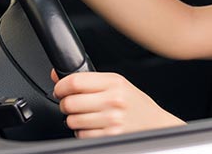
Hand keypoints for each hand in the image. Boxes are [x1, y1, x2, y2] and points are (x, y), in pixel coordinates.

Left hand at [52, 70, 184, 137]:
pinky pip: (81, 135)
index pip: (75, 81)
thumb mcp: (116, 84)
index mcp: (114, 82)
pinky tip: (95, 126)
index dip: (61, 86)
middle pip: (70, 102)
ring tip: (88, 116)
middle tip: (74, 105)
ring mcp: (111, 120)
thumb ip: (88, 79)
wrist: (154, 123)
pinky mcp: (109, 136)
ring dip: (75, 120)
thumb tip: (57, 76)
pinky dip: (83, 132)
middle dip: (66, 105)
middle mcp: (113, 100)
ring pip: (72, 120)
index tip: (60, 90)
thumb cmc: (134, 103)